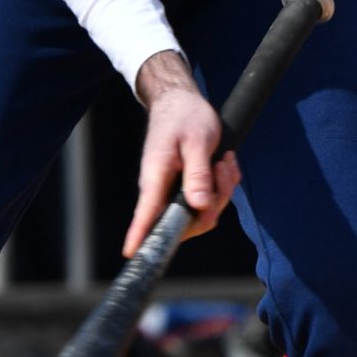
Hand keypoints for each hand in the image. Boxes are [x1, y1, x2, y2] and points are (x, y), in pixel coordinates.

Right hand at [126, 52, 241, 255]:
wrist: (180, 101)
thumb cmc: (184, 117)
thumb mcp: (197, 141)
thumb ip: (198, 174)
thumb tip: (199, 206)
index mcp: (156, 176)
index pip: (146, 211)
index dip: (140, 234)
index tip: (133, 254)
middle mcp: (161, 189)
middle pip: (188, 220)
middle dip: (215, 202)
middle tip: (221, 170)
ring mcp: (173, 191)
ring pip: (203, 212)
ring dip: (222, 189)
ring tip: (223, 161)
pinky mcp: (185, 190)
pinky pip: (209, 201)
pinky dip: (222, 184)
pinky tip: (222, 163)